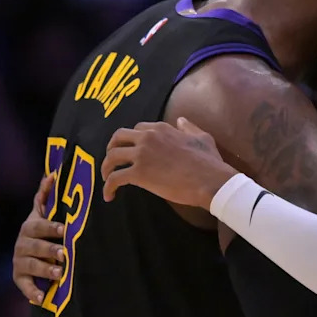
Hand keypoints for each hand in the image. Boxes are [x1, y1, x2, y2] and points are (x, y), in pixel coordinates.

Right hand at [12, 174, 65, 303]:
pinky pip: (24, 285)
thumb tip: (53, 172)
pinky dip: (32, 292)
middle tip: (64, 254)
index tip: (64, 229)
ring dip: (44, 269)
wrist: (33, 255)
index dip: (50, 227)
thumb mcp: (44, 214)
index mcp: (30, 227)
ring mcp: (19, 261)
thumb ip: (46, 196)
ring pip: (30, 265)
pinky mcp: (19, 278)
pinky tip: (40, 298)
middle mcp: (22, 243)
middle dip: (49, 249)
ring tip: (59, 273)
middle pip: (34, 246)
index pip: (38, 226)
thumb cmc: (45, 231)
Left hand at [102, 117, 236, 207]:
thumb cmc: (209, 162)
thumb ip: (189, 127)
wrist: (210, 181)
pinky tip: (109, 196)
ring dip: (106, 167)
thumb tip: (180, 120)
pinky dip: (108, 187)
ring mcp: (141, 155)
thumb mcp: (202, 137)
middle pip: (118, 137)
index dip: (131, 139)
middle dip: (112, 148)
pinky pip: (115, 178)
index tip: (131, 150)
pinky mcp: (138, 174)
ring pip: (112, 157)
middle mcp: (148, 137)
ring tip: (107, 178)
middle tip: (112, 160)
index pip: (138, 129)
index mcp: (162, 128)